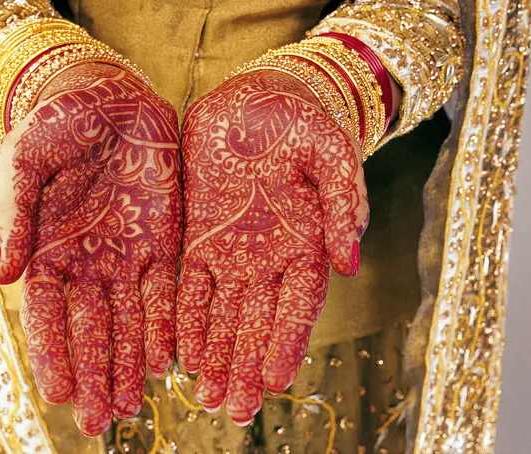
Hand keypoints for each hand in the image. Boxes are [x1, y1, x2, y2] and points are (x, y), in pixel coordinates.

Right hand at [0, 63, 180, 435]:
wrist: (111, 96)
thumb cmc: (58, 123)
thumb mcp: (26, 162)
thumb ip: (15, 218)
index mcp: (48, 249)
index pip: (47, 315)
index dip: (53, 354)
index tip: (61, 394)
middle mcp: (89, 262)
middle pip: (91, 329)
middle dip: (96, 373)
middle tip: (103, 419)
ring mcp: (128, 254)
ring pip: (130, 320)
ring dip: (132, 361)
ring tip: (136, 402)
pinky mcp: (165, 240)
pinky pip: (167, 290)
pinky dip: (167, 325)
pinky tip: (170, 358)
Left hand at [176, 70, 367, 424]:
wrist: (258, 98)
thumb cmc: (301, 121)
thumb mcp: (332, 154)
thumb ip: (343, 205)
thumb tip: (351, 263)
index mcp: (305, 243)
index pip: (298, 306)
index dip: (287, 342)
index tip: (275, 380)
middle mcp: (268, 257)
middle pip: (257, 322)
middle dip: (246, 365)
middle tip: (235, 410)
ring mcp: (231, 249)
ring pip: (222, 313)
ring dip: (214, 354)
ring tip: (206, 395)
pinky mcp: (197, 236)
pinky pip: (189, 284)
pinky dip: (186, 319)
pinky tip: (180, 352)